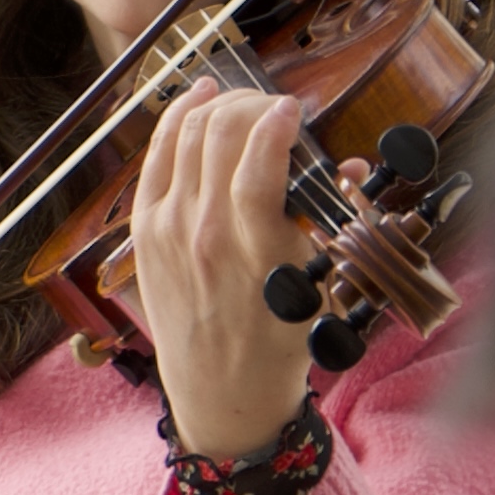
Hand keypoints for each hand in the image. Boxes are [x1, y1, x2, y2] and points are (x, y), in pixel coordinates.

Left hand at [128, 81, 317, 464]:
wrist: (222, 395)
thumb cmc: (276, 345)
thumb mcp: (317, 287)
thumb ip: (330, 220)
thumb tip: (349, 167)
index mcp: (255, 250)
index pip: (261, 159)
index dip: (279, 120)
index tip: (294, 111)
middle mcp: (205, 234)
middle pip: (222, 132)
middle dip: (253, 104)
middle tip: (274, 109)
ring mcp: (168, 229)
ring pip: (187, 133)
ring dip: (219, 104)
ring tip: (243, 101)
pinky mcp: (145, 232)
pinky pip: (157, 156)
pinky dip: (177, 118)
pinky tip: (198, 99)